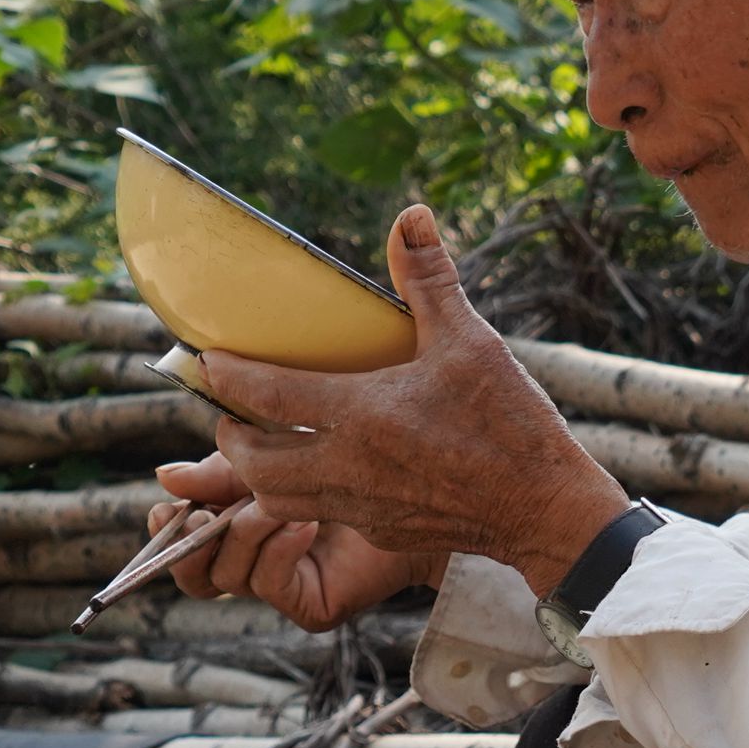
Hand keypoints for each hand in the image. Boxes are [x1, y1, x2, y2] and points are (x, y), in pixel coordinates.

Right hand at [147, 455, 442, 629]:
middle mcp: (252, 564)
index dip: (165, 535)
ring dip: (246, 533)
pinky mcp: (310, 605)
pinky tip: (304, 523)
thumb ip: (218, 471)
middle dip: (193, 544)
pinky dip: (280, 550)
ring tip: (276, 504)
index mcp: (233, 529)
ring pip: (229, 576)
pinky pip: (271, 585)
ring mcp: (281, 588)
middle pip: (194, 577)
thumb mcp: (267, 457)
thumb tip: (164, 476)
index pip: (181, 547)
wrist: (411, 484)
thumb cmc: (342, 462)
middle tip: (208, 515)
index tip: (166, 508)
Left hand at [189, 209, 630, 598]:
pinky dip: (304, 496)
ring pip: (276, 498)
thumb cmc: (510, 423)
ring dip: (257, 473)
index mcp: (360, 413)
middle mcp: (347, 465)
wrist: (545, 509)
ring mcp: (360, 506)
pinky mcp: (379, 532)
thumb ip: (429, 280)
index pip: (265, 395)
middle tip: (232, 411)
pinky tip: (323, 472)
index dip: (224, 376)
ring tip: (263, 444)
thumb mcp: (470, 341)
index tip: (203, 360)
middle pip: (252, 461)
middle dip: (229, 436)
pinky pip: (319, 515)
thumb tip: (412, 215)